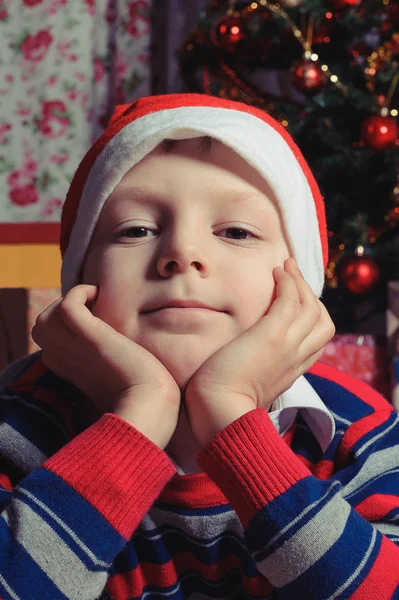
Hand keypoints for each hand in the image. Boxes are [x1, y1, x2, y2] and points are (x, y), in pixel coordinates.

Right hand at [32, 284, 180, 448]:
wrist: (153, 406)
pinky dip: (78, 293)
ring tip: (95, 302)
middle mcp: (70, 360)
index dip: (66, 330)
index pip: (49, 347)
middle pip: (40, 329)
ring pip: (44, 318)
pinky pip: (67, 306)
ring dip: (67, 301)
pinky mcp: (93, 338)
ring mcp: (78, 348)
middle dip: (59, 312)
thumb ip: (115, 376)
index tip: (94, 324)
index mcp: (75, 373)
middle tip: (92, 310)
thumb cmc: (147, 402)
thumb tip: (127, 369)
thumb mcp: (122, 385)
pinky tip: (98, 295)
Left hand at [184, 258, 335, 446]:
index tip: (294, 299)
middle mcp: (297, 358)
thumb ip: (255, 369)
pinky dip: (288, 282)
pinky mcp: (273, 336)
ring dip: (300, 281)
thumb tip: (242, 357)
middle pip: (322, 321)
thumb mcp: (249, 383)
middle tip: (293, 276)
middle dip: (311, 295)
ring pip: (311, 307)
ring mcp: (288, 346)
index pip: (316, 340)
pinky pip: (291, 301)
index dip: (310, 316)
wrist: (218, 413)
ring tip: (285, 266)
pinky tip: (276, 272)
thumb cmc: (222, 401)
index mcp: (293, 371)